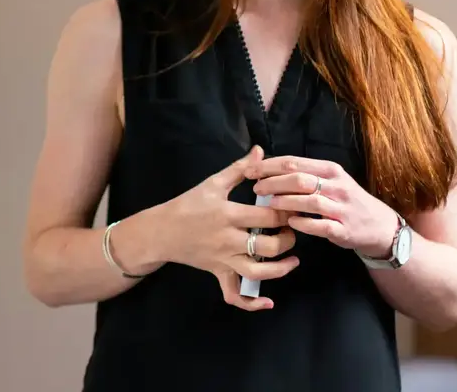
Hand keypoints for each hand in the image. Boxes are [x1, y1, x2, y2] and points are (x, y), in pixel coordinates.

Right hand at [160, 145, 299, 310]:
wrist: (161, 231)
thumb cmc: (187, 205)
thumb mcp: (212, 183)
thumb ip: (239, 169)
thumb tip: (260, 151)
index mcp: (228, 214)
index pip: (268, 217)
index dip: (287, 213)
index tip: (296, 207)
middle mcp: (228, 240)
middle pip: (269, 246)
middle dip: (288, 239)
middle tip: (292, 230)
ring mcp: (224, 260)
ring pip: (258, 273)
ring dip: (281, 269)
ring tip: (292, 260)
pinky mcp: (218, 273)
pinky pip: (234, 295)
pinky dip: (251, 303)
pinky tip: (267, 302)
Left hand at [247, 156, 398, 258]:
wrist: (379, 225)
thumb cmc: (346, 200)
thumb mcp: (330, 180)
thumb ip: (303, 173)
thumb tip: (266, 167)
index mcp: (330, 170)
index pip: (294, 163)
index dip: (269, 166)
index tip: (249, 170)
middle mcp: (337, 186)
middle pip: (299, 179)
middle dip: (273, 182)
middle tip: (256, 187)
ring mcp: (341, 208)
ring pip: (310, 200)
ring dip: (286, 201)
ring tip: (269, 204)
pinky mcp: (344, 229)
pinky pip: (321, 225)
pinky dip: (303, 223)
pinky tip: (290, 222)